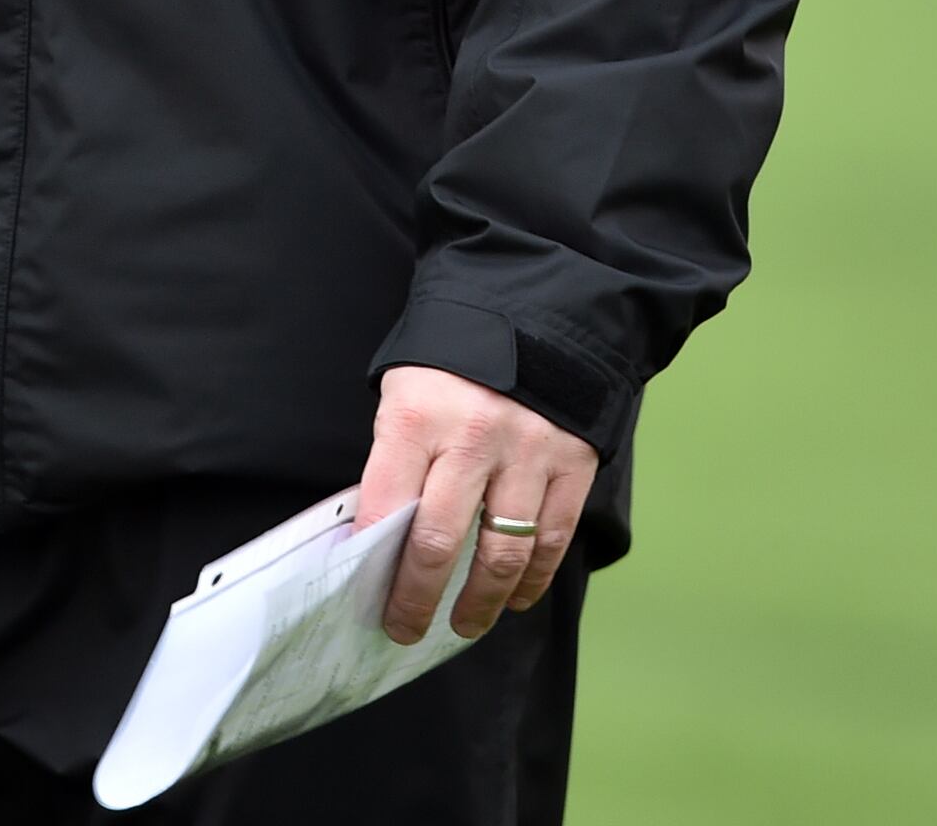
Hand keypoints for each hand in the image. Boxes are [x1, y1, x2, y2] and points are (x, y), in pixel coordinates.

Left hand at [355, 363, 595, 644]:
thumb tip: (380, 539)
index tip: (363, 597)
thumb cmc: (453, 362)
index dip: (369, 564)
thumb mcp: (406, 393)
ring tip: (463, 624)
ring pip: (503, 552)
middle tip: (404, 627)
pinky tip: (516, 597)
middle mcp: (475, 436)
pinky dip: (533, 578)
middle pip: (438, 543)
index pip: (384, 508)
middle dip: (415, 600)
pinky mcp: (574, 461)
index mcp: (419, 416)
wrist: (535, 309)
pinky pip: (553, 538)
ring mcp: (530, 451)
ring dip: (480, 602)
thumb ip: (396, 460)